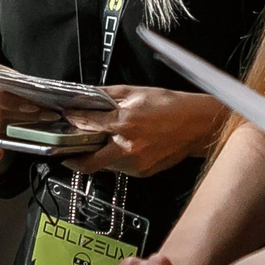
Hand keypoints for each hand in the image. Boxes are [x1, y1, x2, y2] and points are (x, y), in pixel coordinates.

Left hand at [61, 86, 224, 177]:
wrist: (197, 125)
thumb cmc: (171, 106)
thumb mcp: (137, 92)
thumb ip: (108, 94)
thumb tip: (88, 95)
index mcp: (125, 122)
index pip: (87, 124)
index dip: (73, 120)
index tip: (67, 118)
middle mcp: (128, 146)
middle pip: (88, 161)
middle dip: (73, 158)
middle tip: (66, 152)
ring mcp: (135, 163)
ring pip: (105, 166)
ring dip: (97, 156)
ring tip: (98, 144)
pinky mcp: (142, 172)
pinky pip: (120, 168)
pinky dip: (115, 159)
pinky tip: (121, 147)